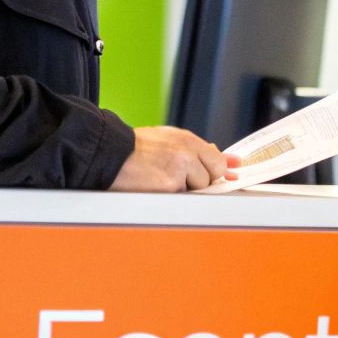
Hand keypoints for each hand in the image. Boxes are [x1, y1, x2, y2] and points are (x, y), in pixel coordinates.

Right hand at [110, 126, 241, 191]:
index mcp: (186, 140)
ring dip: (185, 189)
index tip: (228, 176)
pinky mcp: (170, 185)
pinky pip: (182, 198)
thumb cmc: (134, 149)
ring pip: (198, 188)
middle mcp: (187, 152)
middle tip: (179, 177)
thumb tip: (229, 160)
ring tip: (161, 179)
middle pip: (214, 174)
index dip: (219, 171)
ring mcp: (180, 168)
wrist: (108, 153)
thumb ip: (197, 150)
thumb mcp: (167, 140)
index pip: (218, 159)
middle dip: (202, 180)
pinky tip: (155, 186)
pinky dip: (172, 196)